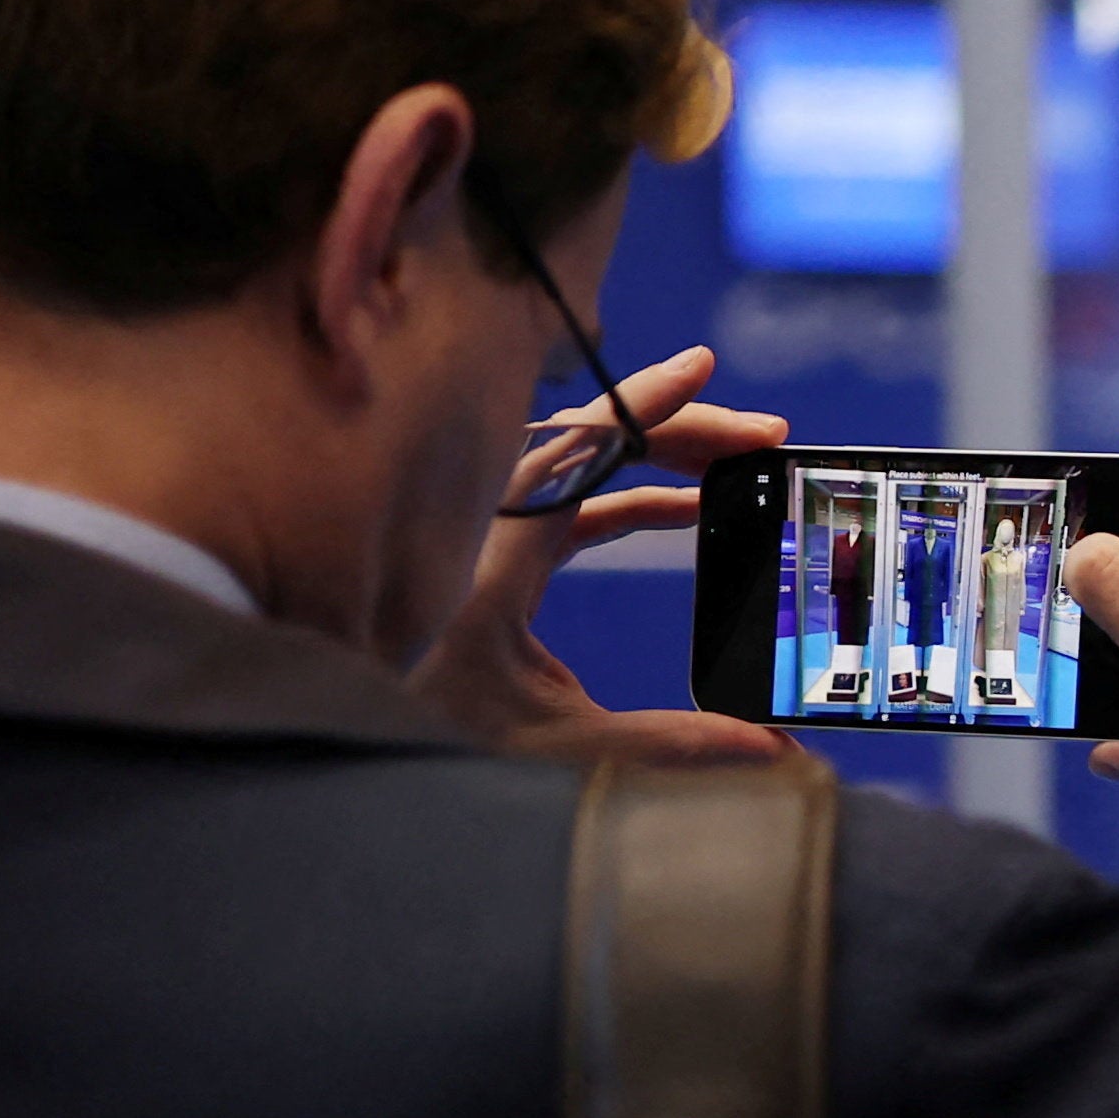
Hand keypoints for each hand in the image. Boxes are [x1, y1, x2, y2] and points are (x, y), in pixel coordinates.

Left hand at [411, 345, 797, 765]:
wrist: (349, 719)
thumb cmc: (426, 722)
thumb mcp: (553, 738)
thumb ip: (664, 742)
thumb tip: (769, 751)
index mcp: (505, 539)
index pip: (588, 444)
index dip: (649, 400)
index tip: (704, 366)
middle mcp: (500, 513)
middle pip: (602, 438)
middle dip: (687, 429)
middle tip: (764, 439)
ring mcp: (501, 522)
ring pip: (592, 461)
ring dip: (668, 457)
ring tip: (743, 465)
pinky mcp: (503, 543)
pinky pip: (580, 495)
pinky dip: (639, 493)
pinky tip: (692, 512)